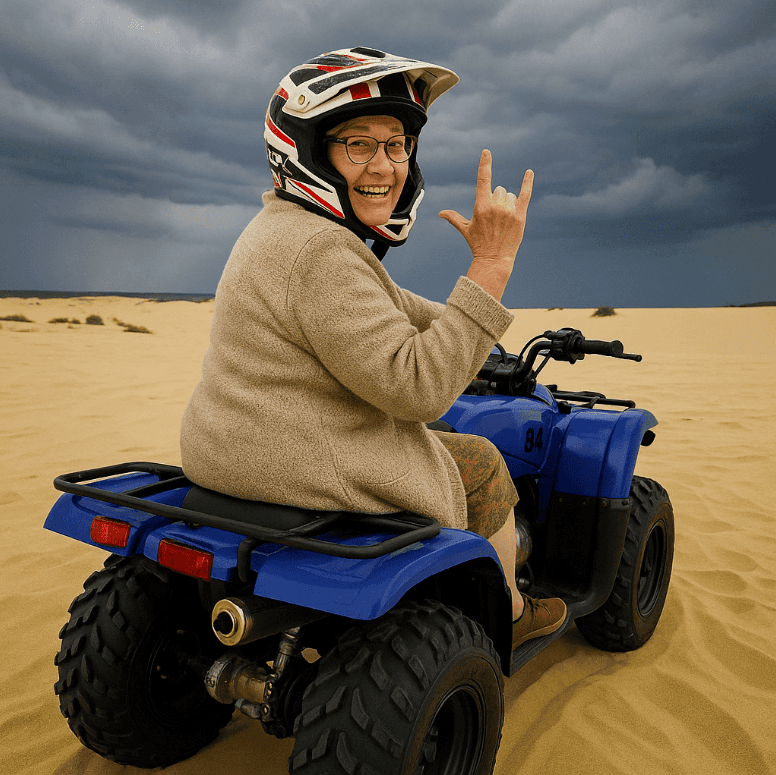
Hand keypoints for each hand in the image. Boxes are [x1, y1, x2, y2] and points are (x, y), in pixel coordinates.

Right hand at [439, 150, 533, 265]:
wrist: (494, 260)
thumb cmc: (478, 244)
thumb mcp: (465, 230)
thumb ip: (453, 218)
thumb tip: (440, 213)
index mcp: (481, 207)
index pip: (483, 180)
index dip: (485, 165)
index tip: (486, 152)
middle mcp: (495, 207)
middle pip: (499, 190)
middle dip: (497, 200)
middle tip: (495, 218)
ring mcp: (509, 211)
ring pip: (510, 195)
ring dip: (507, 204)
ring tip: (504, 221)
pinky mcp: (520, 216)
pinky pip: (525, 194)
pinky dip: (528, 183)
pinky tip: (529, 172)